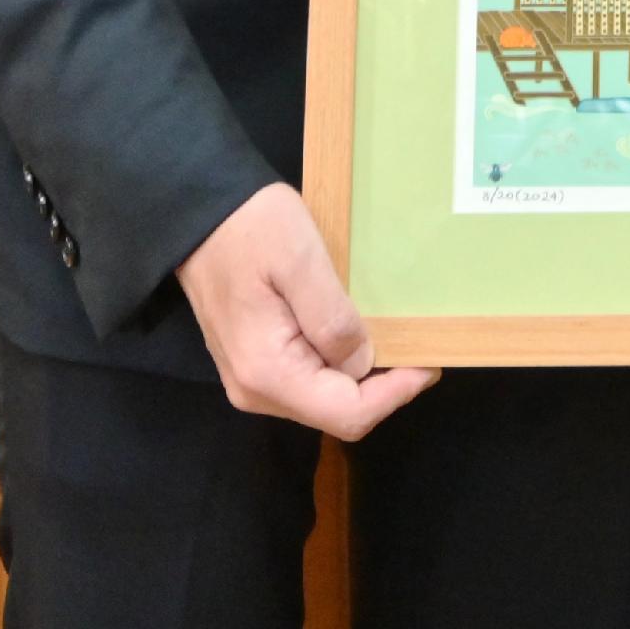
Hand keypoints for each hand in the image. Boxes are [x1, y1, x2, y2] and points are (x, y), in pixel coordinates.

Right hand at [175, 182, 438, 438]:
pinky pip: (310, 379)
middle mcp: (257, 391)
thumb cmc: (251, 229)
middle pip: (338, 411)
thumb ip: (333, 319)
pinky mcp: (257, 364)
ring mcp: (253, 380)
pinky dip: (341, 363)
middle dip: (384, 386)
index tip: (430, 360)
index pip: (347, 414)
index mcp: (268, 373)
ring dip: (364, 375)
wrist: (199, 215)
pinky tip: (358, 329)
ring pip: (326, 399)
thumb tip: (365, 363)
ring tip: (394, 333)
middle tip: (418, 342)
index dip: (396, 394)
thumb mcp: (300, 260)